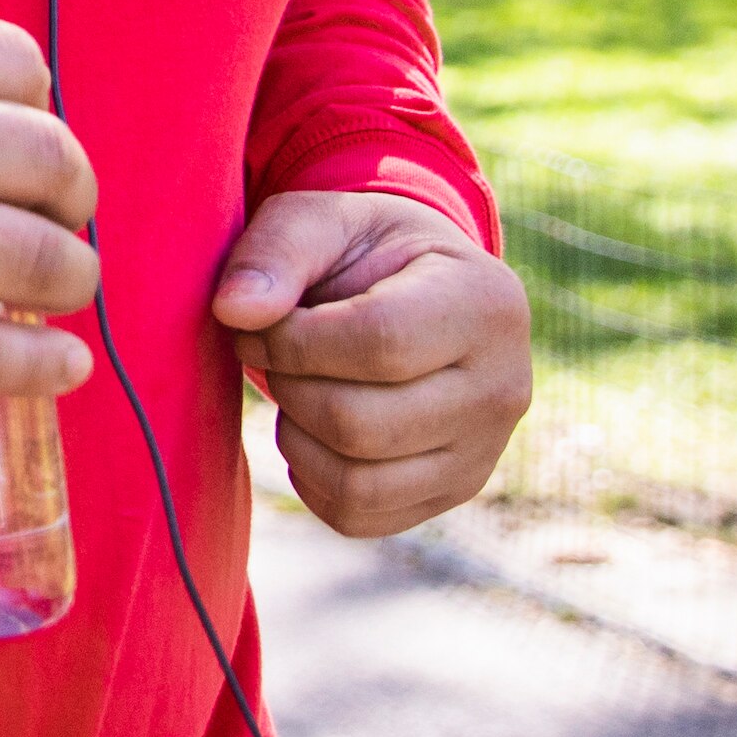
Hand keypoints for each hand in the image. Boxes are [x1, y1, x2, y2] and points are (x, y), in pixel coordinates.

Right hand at [0, 3, 99, 393]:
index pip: (22, 68)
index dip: (39, 105)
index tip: (22, 138)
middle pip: (50, 161)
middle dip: (70, 193)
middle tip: (57, 213)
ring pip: (41, 260)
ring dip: (70, 275)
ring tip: (59, 283)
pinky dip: (44, 368)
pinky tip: (65, 366)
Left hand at [213, 189, 531, 537]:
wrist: (421, 293)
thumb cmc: (366, 252)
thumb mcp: (324, 220)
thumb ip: (276, 252)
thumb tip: (233, 310)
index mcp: (486, 302)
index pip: (380, 343)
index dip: (294, 342)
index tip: (256, 325)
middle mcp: (503, 388)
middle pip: (362, 424)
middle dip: (290, 388)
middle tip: (272, 356)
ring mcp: (483, 452)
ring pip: (358, 483)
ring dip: (295, 437)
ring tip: (293, 389)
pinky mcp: (453, 492)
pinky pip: (358, 515)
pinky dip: (311, 478)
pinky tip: (310, 428)